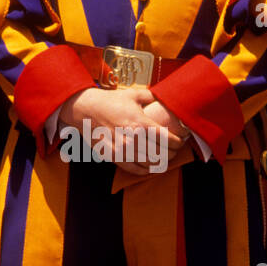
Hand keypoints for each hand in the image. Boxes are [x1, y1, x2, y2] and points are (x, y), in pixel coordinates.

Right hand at [57, 87, 182, 173]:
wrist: (86, 110)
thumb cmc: (111, 101)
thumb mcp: (133, 94)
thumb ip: (152, 97)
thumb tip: (167, 97)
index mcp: (140, 123)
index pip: (167, 139)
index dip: (178, 142)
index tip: (181, 141)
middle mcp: (132, 138)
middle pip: (161, 153)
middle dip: (172, 153)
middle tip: (175, 151)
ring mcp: (123, 150)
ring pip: (149, 164)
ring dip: (160, 163)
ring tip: (165, 159)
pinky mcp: (114, 157)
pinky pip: (134, 169)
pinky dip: (145, 170)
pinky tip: (151, 167)